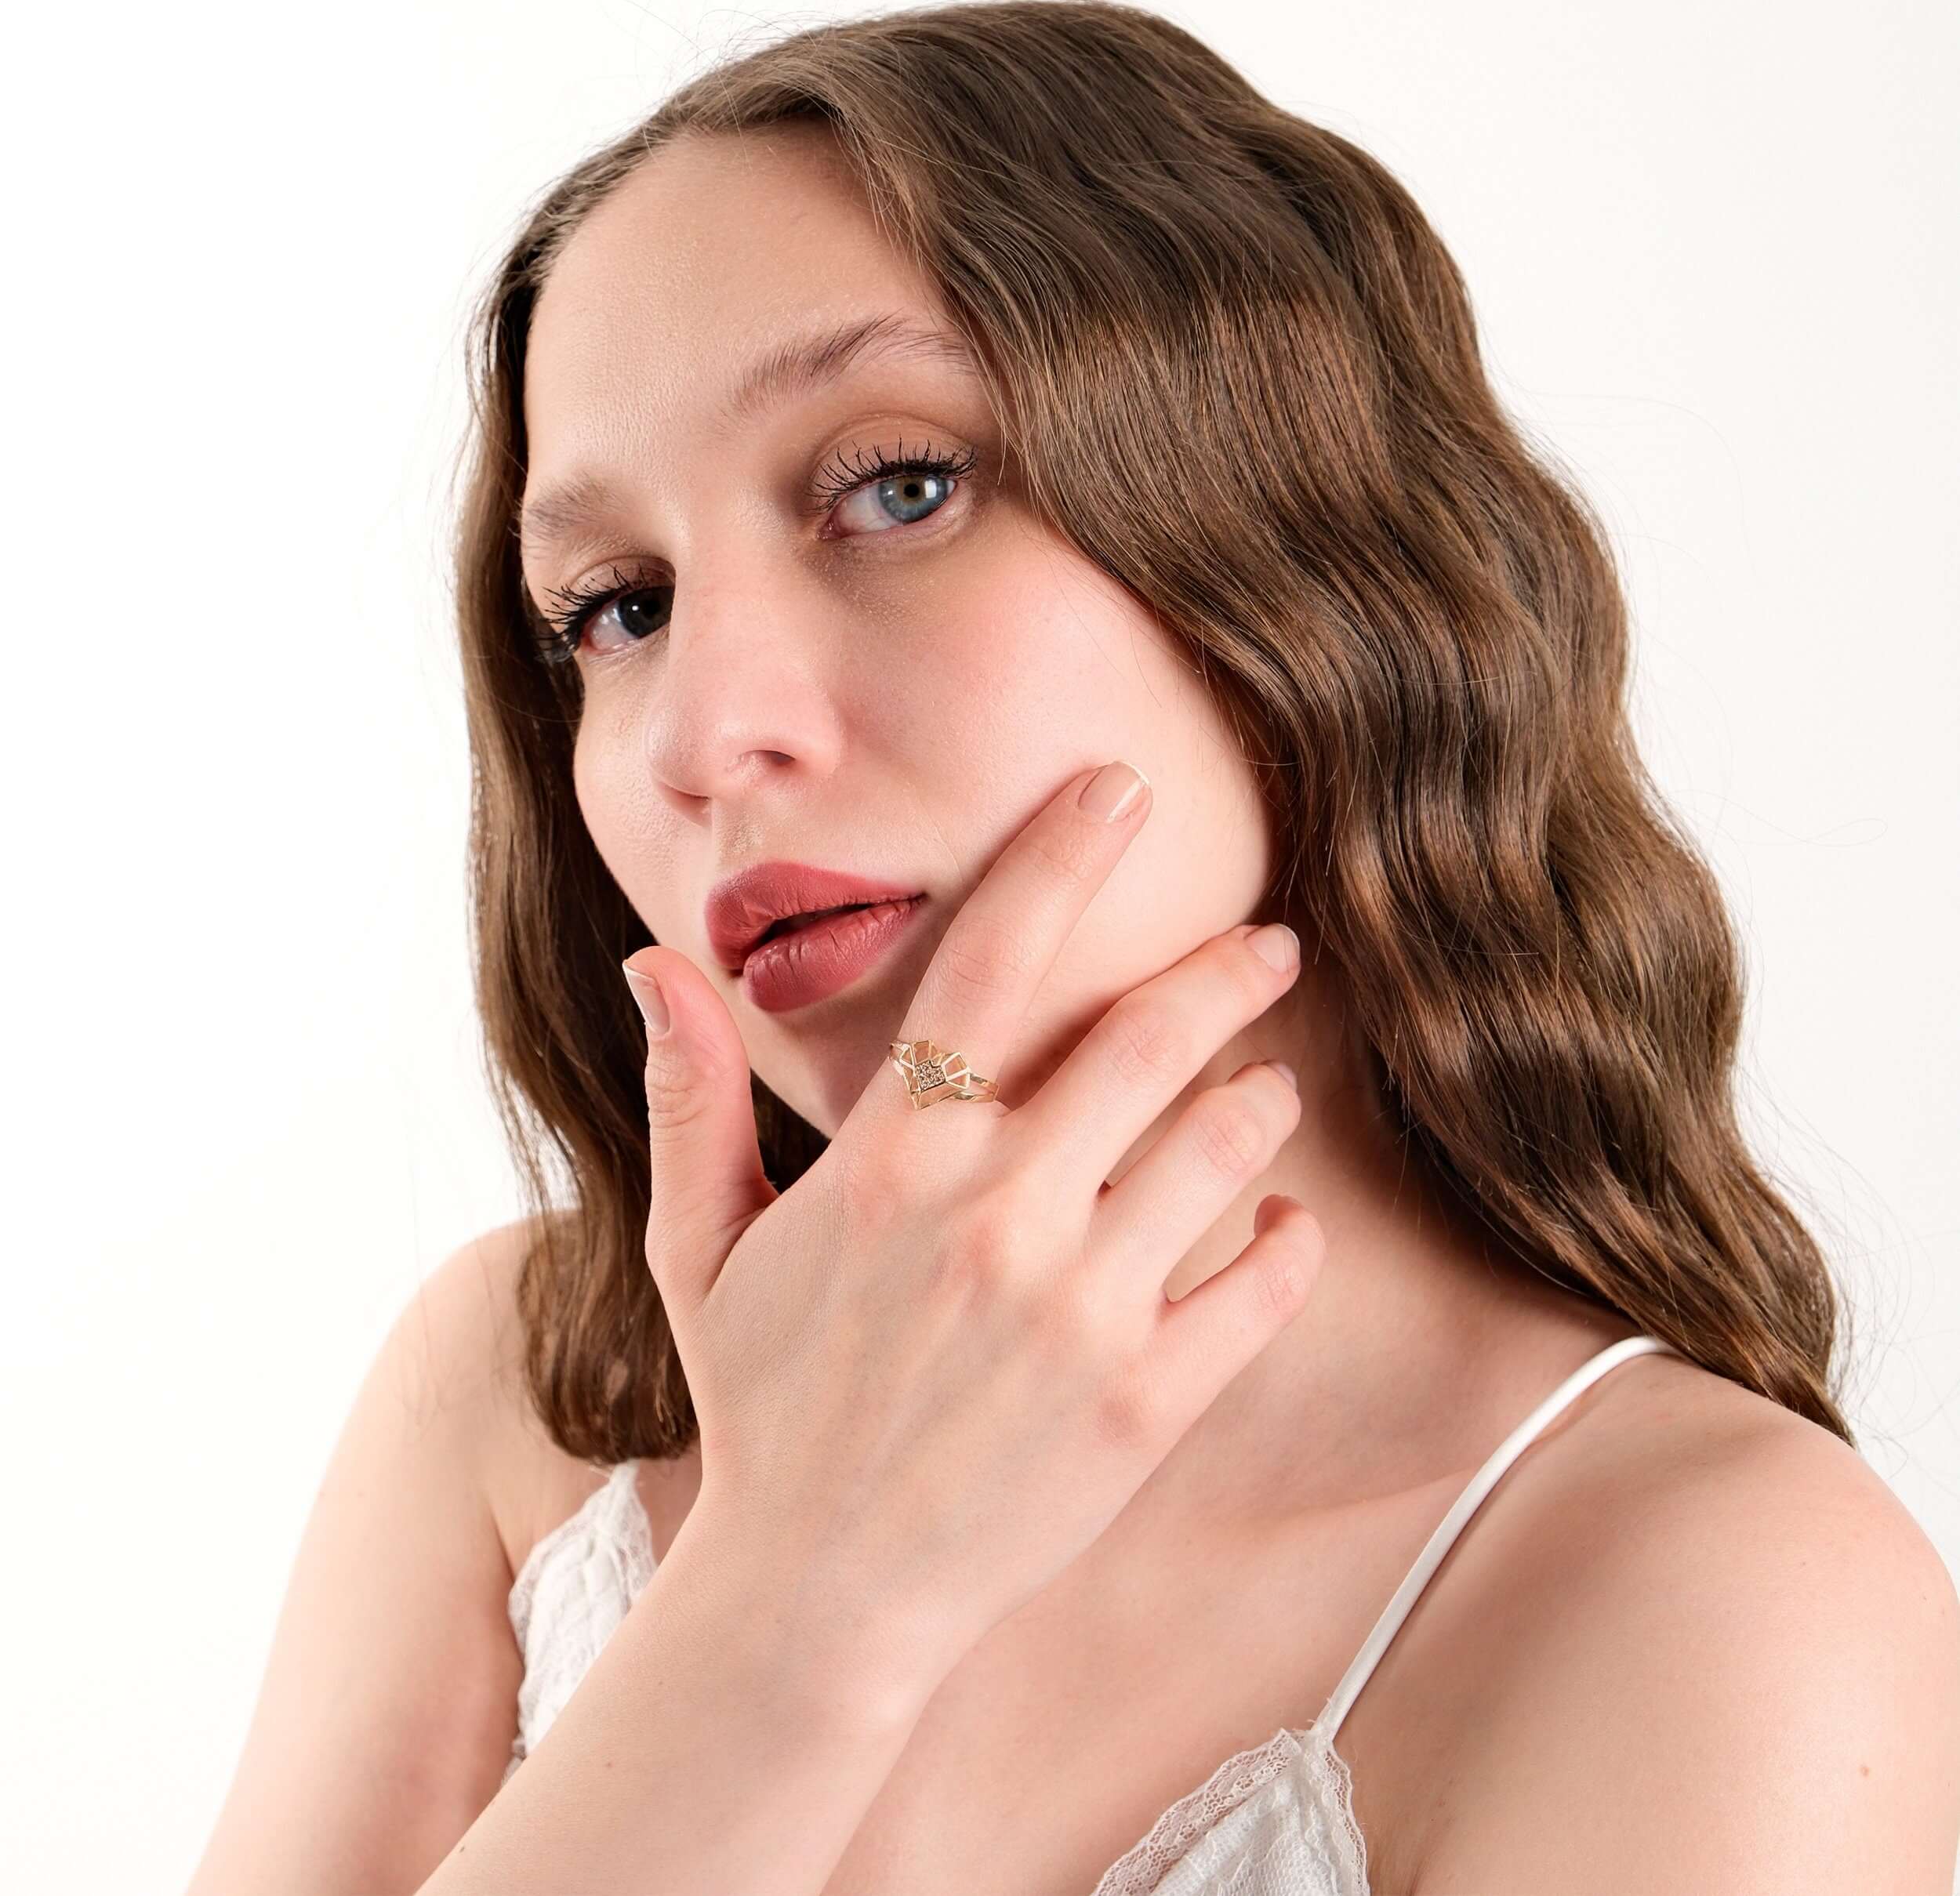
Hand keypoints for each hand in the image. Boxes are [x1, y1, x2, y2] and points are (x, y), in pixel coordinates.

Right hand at [621, 760, 1322, 1688]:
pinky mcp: (1143, 1402)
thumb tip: (656, 960)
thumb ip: (691, 1095)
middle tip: (1272, 945)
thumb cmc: (766, 1404)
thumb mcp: (701, 1247)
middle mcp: (995, 1213)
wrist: (817, 1595)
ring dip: (1264, 1097)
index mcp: (892, 1160)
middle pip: (1151, 1038)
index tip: (1126, 791)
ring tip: (1271, 1084)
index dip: (1067, 855)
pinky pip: (1263, 1285)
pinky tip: (1283, 1223)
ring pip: (1224, 1145)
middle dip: (1229, 971)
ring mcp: (1079, 1308)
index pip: (995, 959)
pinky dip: (1291, 1239)